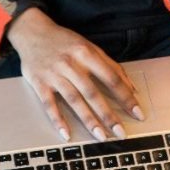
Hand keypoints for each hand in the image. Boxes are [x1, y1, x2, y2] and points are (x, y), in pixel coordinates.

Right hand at [6, 8, 144, 140]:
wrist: (32, 32)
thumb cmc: (64, 42)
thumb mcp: (89, 47)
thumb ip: (110, 66)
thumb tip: (132, 88)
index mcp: (87, 53)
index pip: (111, 78)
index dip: (126, 97)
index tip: (137, 113)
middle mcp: (71, 64)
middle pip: (93, 93)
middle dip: (108, 115)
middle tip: (121, 133)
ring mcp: (54, 75)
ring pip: (74, 100)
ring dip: (88, 120)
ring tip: (101, 136)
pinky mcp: (39, 84)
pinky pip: (49, 105)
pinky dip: (58, 120)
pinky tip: (66, 134)